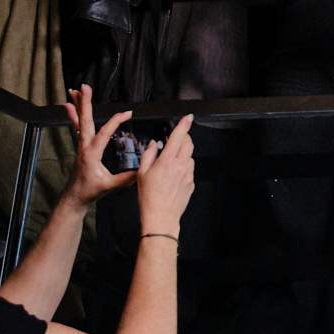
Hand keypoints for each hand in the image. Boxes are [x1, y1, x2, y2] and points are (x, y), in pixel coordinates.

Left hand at [58, 86, 138, 208]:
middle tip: (84, 87)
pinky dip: (73, 116)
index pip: (105, 132)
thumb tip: (143, 170)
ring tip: (73, 91)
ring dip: (77, 105)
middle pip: (85, 120)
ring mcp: (80, 146)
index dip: (116, 121)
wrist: (74, 197)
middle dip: (85, 103)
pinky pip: (76, 128)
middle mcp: (84, 146)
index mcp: (92, 153)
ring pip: (79, 121)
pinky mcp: (80, 147)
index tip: (128, 112)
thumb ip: (127, 178)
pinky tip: (69, 107)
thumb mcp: (110, 185)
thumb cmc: (90, 191)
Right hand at [132, 116, 197, 238]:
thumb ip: (149, 154)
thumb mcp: (142, 173)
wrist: (161, 216)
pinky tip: (173, 175)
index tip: (187, 117)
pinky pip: (189, 169)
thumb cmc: (149, 197)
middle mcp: (181, 165)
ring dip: (183, 154)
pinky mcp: (191, 183)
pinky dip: (183, 167)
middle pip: (188, 144)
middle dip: (184, 138)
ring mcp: (188, 174)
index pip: (179, 136)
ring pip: (189, 156)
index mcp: (168, 161)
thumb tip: (154, 144)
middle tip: (175, 139)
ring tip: (170, 161)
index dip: (184, 124)